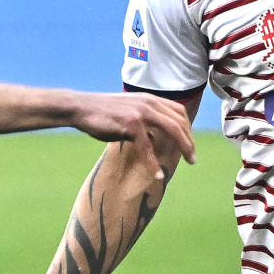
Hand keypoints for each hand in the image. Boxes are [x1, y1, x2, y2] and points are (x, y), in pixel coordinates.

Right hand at [71, 92, 195, 178]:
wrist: (82, 108)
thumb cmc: (103, 113)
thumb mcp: (129, 113)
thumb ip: (144, 122)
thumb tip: (154, 139)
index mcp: (150, 99)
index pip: (178, 111)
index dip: (187, 128)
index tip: (189, 144)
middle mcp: (149, 103)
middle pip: (179, 121)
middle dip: (189, 140)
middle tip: (192, 158)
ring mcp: (140, 112)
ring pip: (171, 129)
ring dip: (183, 147)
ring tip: (188, 161)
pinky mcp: (130, 124)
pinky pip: (147, 147)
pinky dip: (153, 163)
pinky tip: (157, 175)